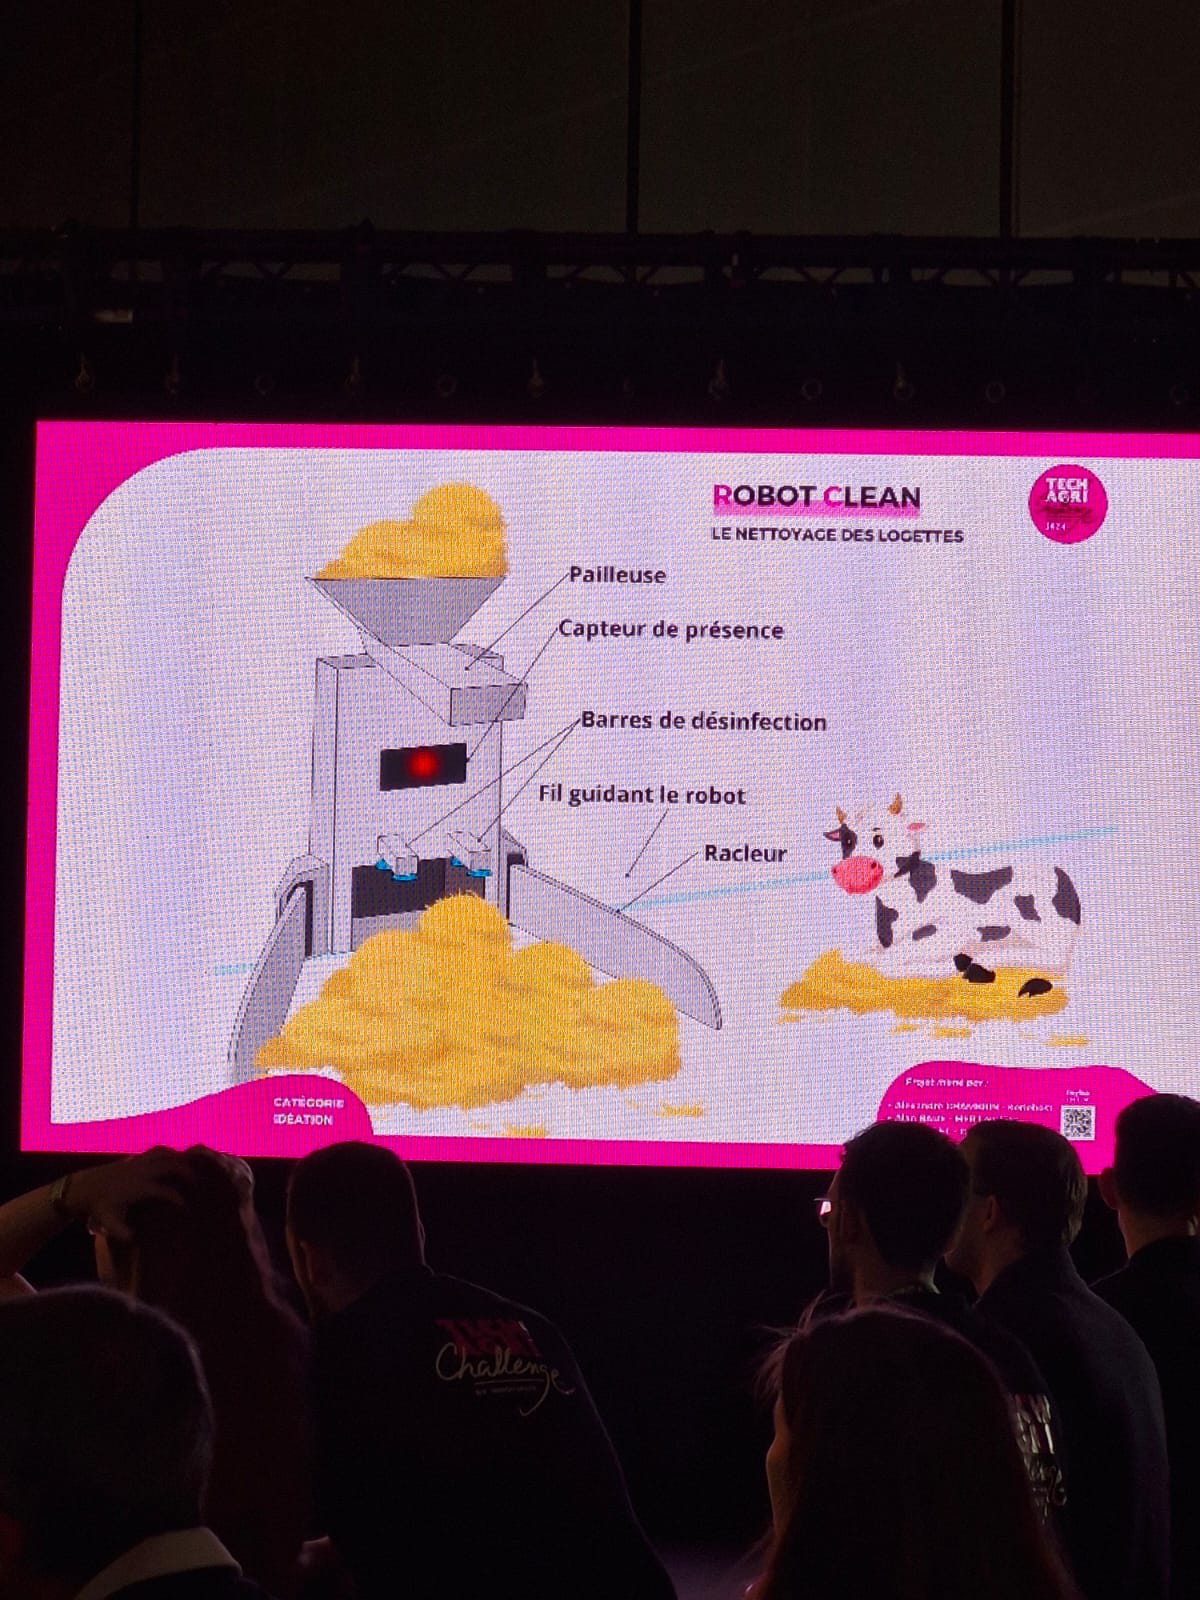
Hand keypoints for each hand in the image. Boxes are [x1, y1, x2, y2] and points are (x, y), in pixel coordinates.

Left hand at [69, 1148, 193, 1243]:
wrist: (83, 1187)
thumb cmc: (98, 1207)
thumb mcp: (108, 1221)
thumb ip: (121, 1232)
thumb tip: (135, 1240)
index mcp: (138, 1188)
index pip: (165, 1191)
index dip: (178, 1199)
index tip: (185, 1207)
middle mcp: (141, 1171)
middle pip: (171, 1165)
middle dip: (186, 1173)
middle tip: (197, 1183)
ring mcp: (138, 1162)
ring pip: (165, 1153)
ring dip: (180, 1159)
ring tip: (191, 1167)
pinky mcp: (135, 1157)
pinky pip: (157, 1150)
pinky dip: (169, 1152)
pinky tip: (175, 1158)